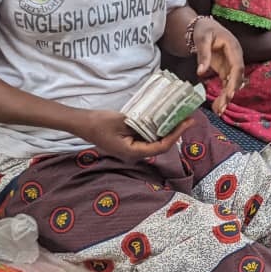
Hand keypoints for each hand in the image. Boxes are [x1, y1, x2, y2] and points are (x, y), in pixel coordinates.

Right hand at [73, 109, 193, 160]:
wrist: (82, 124)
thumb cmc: (99, 123)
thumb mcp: (122, 120)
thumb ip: (141, 123)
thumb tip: (160, 121)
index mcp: (133, 153)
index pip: (161, 147)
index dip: (176, 135)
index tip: (187, 123)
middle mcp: (134, 154)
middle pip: (160, 145)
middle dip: (175, 132)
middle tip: (187, 118)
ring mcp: (132, 150)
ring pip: (154, 142)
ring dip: (167, 130)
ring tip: (179, 117)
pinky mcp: (130, 143)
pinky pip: (147, 138)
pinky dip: (156, 129)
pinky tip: (163, 119)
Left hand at [191, 17, 245, 113]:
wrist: (204, 26)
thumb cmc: (204, 30)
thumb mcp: (202, 40)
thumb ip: (203, 55)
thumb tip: (200, 72)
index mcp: (233, 48)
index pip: (237, 66)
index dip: (235, 80)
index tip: (230, 93)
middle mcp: (235, 57)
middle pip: (236, 78)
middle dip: (230, 92)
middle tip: (222, 106)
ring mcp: (231, 64)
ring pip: (232, 83)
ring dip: (227, 97)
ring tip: (218, 110)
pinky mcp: (225, 69)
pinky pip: (226, 84)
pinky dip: (223, 95)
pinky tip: (218, 106)